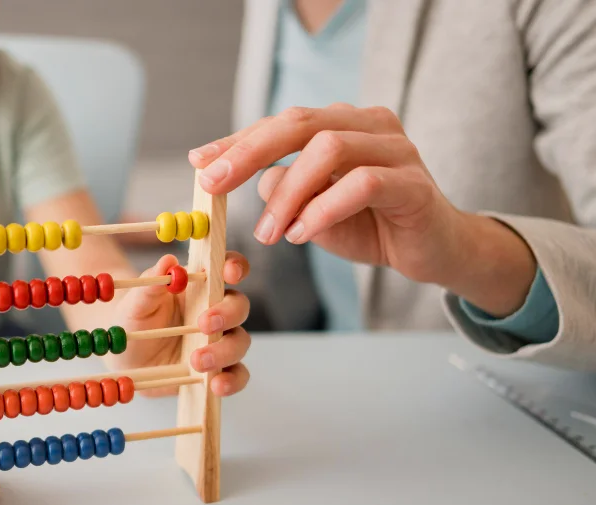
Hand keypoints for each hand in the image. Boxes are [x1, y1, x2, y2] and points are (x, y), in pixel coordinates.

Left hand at [108, 252, 251, 396]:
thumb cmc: (133, 321)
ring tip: (197, 361)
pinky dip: (232, 380)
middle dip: (227, 313)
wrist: (125, 358)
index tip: (231, 272)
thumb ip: (151, 285)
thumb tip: (167, 261)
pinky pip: (237, 374)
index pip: (226, 269)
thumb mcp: (135, 304)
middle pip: (238, 306)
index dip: (235, 266)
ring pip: (240, 341)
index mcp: (199, 286)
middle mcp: (215, 311)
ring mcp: (219, 341)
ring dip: (224, 350)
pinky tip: (217, 385)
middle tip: (205, 323)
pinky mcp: (218, 369)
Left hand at [188, 104, 536, 315]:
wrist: (432, 253)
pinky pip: (364, 183)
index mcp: (342, 123)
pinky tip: (303, 234)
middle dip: (250, 152)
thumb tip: (255, 181)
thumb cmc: (370, 226)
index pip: (282, 122)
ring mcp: (397, 149)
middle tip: (216, 185)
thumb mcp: (312, 210)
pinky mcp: (414, 184)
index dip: (237, 141)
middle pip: (301, 122)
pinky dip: (324, 208)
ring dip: (288, 193)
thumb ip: (284, 190)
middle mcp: (370, 125)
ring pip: (330, 149)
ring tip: (270, 234)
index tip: (200, 163)